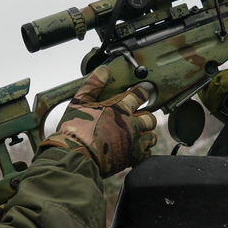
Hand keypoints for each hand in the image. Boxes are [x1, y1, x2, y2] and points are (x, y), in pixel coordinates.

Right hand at [41, 66, 156, 176]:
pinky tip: (134, 148)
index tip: (142, 93)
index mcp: (120, 108)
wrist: (76, 156)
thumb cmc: (76, 129)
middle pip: (151, 117)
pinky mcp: (132, 157)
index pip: (140, 95)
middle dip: (146, 116)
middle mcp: (131, 124)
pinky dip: (143, 150)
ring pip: (152, 136)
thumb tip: (104, 69)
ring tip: (138, 134)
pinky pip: (147, 152)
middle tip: (138, 117)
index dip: (142, 92)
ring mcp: (134, 142)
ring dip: (147, 134)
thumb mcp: (80, 102)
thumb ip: (93, 85)